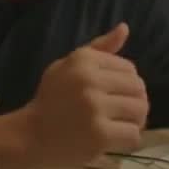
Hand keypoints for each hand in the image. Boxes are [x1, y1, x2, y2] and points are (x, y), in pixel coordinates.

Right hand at [25, 23, 148, 166]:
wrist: (29, 136)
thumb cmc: (51, 99)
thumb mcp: (68, 65)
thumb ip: (99, 48)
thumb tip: (124, 28)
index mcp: (83, 59)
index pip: (129, 68)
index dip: (126, 84)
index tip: (113, 96)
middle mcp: (89, 80)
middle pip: (138, 88)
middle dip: (135, 102)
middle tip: (120, 114)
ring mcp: (95, 108)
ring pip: (140, 110)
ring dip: (136, 121)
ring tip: (121, 125)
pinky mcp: (99, 135)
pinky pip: (133, 135)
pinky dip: (129, 139)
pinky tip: (115, 140)